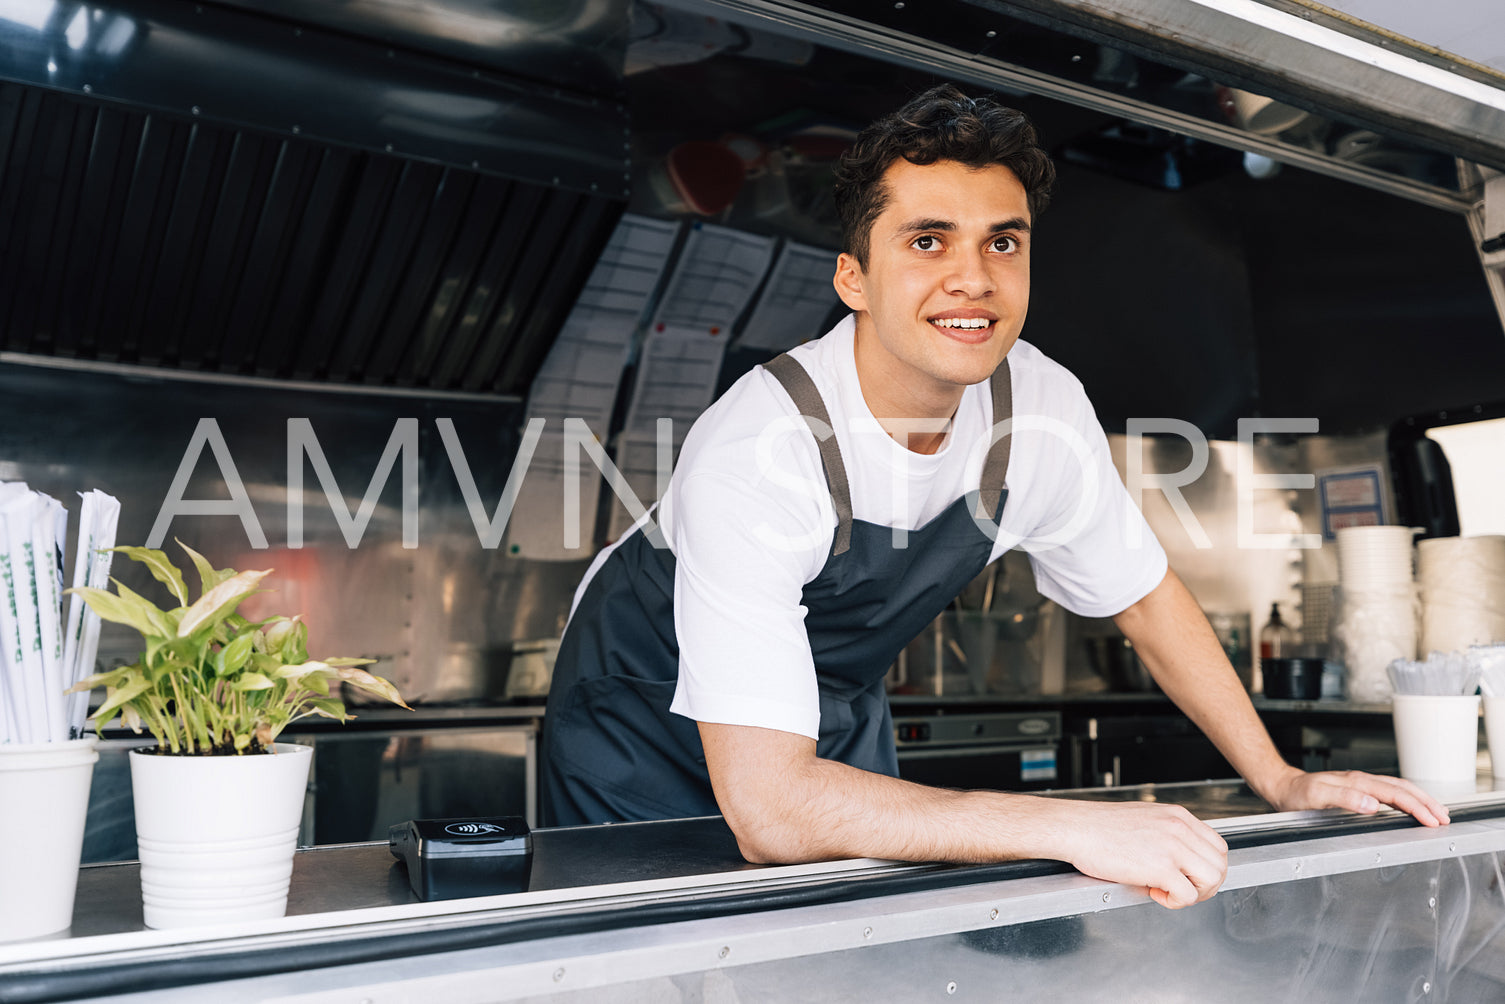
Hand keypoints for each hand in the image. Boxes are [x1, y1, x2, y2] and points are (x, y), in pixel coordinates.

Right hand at [1044, 799, 1227, 909]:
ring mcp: (1172, 847)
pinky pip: (1188, 895)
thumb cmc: (1099, 826)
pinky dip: (1175, 901)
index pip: (1217, 845)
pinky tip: (1154, 892)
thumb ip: (1168, 833)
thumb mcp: (1145, 818)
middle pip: (1220, 863)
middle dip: (1205, 883)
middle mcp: (1179, 828)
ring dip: (1195, 893)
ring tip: (1169, 892)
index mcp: (1177, 816)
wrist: (1076, 827)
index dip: (1207, 866)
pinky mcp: (1160, 867)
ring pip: (1212, 879)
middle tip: (1182, 889)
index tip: (1189, 875)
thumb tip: (1178, 859)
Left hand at [1259, 766, 1450, 825]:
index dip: (1417, 807)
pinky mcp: (1357, 790)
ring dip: (1420, 800)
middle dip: (1427, 802)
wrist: (1282, 787)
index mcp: (1357, 782)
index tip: (1433, 820)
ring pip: (1398, 789)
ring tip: (1438, 812)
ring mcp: (1361, 785)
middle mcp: (1362, 781)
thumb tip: (1372, 804)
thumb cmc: (1296, 794)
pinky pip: (1389, 792)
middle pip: (1403, 789)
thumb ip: (1345, 798)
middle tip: (1445, 818)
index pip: (1395, 794)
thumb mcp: (1317, 796)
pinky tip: (1411, 807)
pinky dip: (1406, 799)